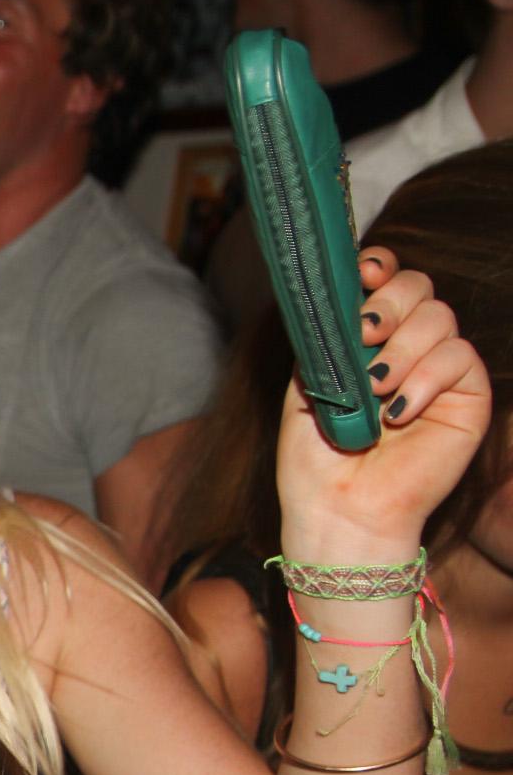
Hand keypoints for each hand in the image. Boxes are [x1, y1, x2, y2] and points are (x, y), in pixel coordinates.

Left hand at [277, 247, 489, 557]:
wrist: (337, 508)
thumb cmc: (315, 457)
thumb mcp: (307, 386)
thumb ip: (327, 339)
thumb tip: (341, 296)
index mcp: (366, 340)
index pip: (386, 282)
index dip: (379, 267)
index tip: (361, 273)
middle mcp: (406, 347)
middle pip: (419, 289)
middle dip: (390, 302)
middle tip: (364, 333)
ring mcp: (439, 371)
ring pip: (440, 319)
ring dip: (403, 348)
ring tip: (375, 386)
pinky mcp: (468, 398)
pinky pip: (460, 359)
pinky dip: (426, 378)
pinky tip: (398, 412)